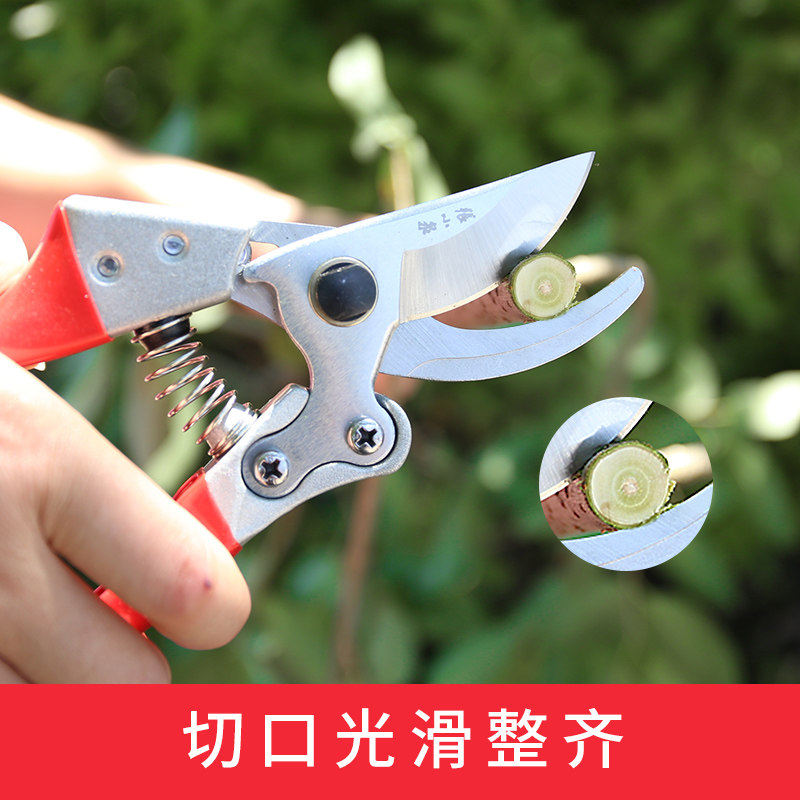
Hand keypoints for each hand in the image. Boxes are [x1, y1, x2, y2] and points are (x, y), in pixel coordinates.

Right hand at [0, 222, 250, 682]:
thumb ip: (9, 301)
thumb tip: (22, 262)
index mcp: (37, 461)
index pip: (197, 590)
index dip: (213, 600)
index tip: (210, 592)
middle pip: (135, 685)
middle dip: (141, 652)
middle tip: (117, 611)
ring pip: (60, 716)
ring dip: (65, 677)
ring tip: (41, 613)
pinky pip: (6, 716)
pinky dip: (15, 683)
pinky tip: (2, 629)